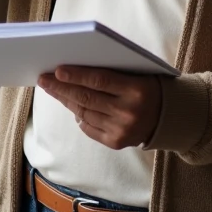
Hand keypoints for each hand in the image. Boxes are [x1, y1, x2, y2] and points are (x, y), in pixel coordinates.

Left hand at [37, 66, 161, 150]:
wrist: (168, 117)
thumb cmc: (147, 86)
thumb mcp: (137, 73)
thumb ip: (112, 70)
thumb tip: (74, 69)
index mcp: (136, 90)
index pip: (100, 80)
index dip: (76, 75)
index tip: (56, 70)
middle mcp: (129, 112)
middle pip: (87, 98)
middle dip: (62, 88)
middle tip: (43, 79)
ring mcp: (122, 129)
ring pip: (85, 113)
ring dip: (66, 100)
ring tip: (53, 89)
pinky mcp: (116, 142)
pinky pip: (89, 127)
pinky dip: (78, 115)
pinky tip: (70, 104)